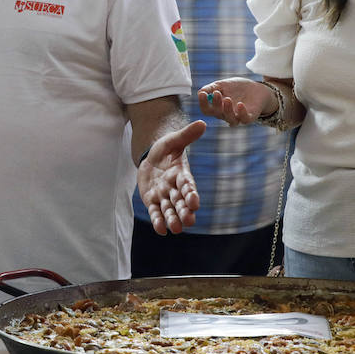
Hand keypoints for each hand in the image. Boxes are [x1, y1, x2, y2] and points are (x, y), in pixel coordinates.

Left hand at [138, 119, 205, 234]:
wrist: (151, 158)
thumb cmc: (165, 149)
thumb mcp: (174, 140)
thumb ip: (187, 135)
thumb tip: (202, 123)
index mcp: (181, 175)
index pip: (188, 185)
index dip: (191, 193)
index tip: (195, 202)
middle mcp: (175, 188)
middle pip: (181, 202)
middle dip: (185, 211)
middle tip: (188, 220)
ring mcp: (164, 196)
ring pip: (169, 210)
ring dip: (173, 219)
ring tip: (176, 228)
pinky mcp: (152, 201)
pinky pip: (155, 212)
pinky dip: (158, 221)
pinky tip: (161, 230)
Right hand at [197, 78, 273, 126]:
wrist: (256, 88)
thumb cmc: (237, 87)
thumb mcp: (223, 84)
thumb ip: (211, 88)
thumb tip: (200, 92)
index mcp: (217, 108)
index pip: (207, 110)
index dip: (203, 103)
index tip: (202, 94)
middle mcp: (225, 115)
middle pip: (217, 114)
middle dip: (215, 104)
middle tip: (217, 93)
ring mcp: (237, 117)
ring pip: (230, 119)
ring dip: (227, 110)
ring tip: (228, 99)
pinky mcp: (249, 117)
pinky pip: (244, 119)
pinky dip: (242, 113)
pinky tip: (240, 104)